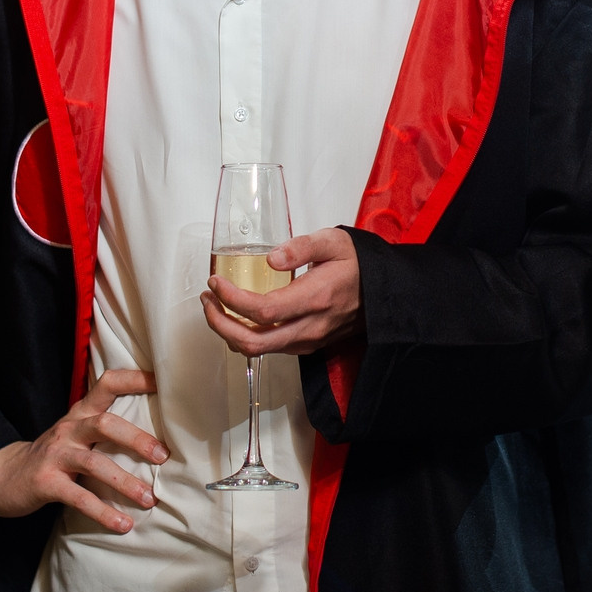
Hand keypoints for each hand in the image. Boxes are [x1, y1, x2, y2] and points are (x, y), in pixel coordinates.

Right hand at [0, 369, 164, 530]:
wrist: (1, 475)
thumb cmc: (52, 455)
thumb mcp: (75, 433)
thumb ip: (105, 428)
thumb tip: (155, 437)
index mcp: (79, 414)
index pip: (107, 384)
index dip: (135, 379)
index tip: (164, 383)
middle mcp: (69, 429)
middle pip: (105, 424)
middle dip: (137, 439)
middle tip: (163, 457)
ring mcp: (56, 455)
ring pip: (95, 463)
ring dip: (125, 482)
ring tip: (149, 499)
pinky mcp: (46, 483)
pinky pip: (79, 498)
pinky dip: (103, 512)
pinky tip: (122, 524)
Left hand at [202, 227, 360, 355]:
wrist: (384, 292)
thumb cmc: (358, 264)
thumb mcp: (334, 241)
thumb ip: (302, 247)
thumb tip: (271, 258)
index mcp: (315, 299)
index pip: (262, 311)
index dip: (231, 299)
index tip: (216, 282)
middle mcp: (309, 327)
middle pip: (252, 341)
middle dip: (219, 323)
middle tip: (207, 299)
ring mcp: (308, 340)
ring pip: (258, 350)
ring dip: (229, 330)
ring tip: (216, 304)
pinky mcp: (307, 345)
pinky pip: (269, 348)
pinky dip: (246, 335)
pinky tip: (239, 316)